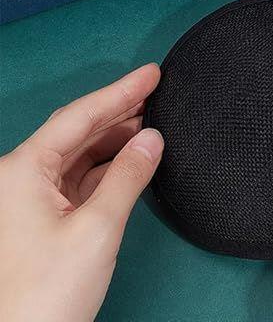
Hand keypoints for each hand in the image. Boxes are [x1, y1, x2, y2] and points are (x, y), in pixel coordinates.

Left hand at [0, 64, 163, 321]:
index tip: (151, 73)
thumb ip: (128, 176)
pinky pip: (76, 180)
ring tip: (150, 125)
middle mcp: (18, 179)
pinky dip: (106, 168)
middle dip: (118, 113)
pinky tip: (131, 160)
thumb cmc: (43, 296)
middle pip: (76, 132)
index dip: (120, 91)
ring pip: (76, 155)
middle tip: (156, 93)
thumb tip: (151, 139)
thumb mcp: (97, 228)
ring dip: (114, 141)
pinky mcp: (38, 220)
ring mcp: (25, 200)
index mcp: (21, 171)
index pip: (79, 116)